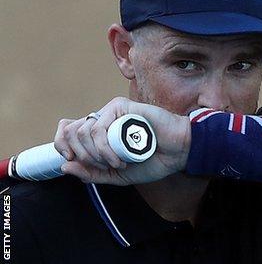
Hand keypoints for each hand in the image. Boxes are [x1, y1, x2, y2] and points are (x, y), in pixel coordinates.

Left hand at [54, 97, 190, 184]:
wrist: (177, 152)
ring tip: (117, 163)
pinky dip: (105, 149)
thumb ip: (92, 174)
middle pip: (70, 132)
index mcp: (99, 132)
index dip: (62, 146)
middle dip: (82, 156)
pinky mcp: (121, 107)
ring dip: (96, 155)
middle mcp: (103, 119)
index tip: (73, 161)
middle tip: (103, 166)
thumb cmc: (152, 161)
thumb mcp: (116, 175)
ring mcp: (111, 112)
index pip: (66, 130)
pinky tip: (120, 157)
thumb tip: (64, 167)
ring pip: (83, 132)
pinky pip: (99, 128)